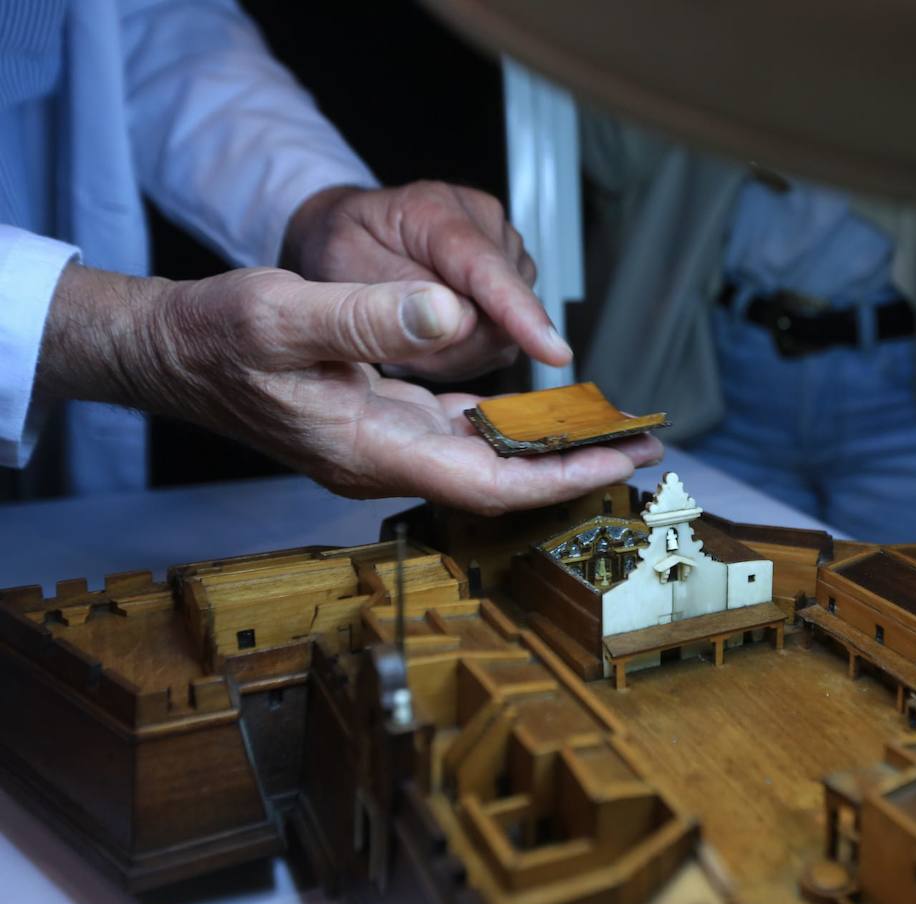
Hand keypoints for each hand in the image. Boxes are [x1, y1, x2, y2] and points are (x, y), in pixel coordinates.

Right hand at [37, 264, 661, 512]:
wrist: (177, 351)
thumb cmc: (220, 337)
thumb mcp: (285, 313)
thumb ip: (366, 318)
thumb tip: (449, 315)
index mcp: (370, 448)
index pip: (486, 482)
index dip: (556, 478)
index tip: (616, 463)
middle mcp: (386, 459)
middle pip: (499, 480)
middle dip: (572, 467)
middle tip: (642, 448)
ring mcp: (385, 445)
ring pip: (484, 459)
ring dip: (546, 449)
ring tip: (610, 429)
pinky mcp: (383, 424)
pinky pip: (461, 435)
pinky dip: (507, 426)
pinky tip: (541, 411)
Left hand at [281, 181, 562, 380]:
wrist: (347, 232)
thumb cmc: (340, 244)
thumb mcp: (340, 264)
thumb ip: (394, 294)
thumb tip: (460, 321)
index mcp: (437, 209)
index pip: (489, 269)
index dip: (522, 314)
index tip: (553, 351)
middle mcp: (483, 223)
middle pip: (501, 313)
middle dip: (454, 347)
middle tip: (398, 345)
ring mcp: (503, 249)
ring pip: (505, 331)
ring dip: (458, 350)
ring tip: (411, 333)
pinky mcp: (511, 276)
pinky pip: (503, 336)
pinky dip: (467, 348)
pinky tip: (435, 333)